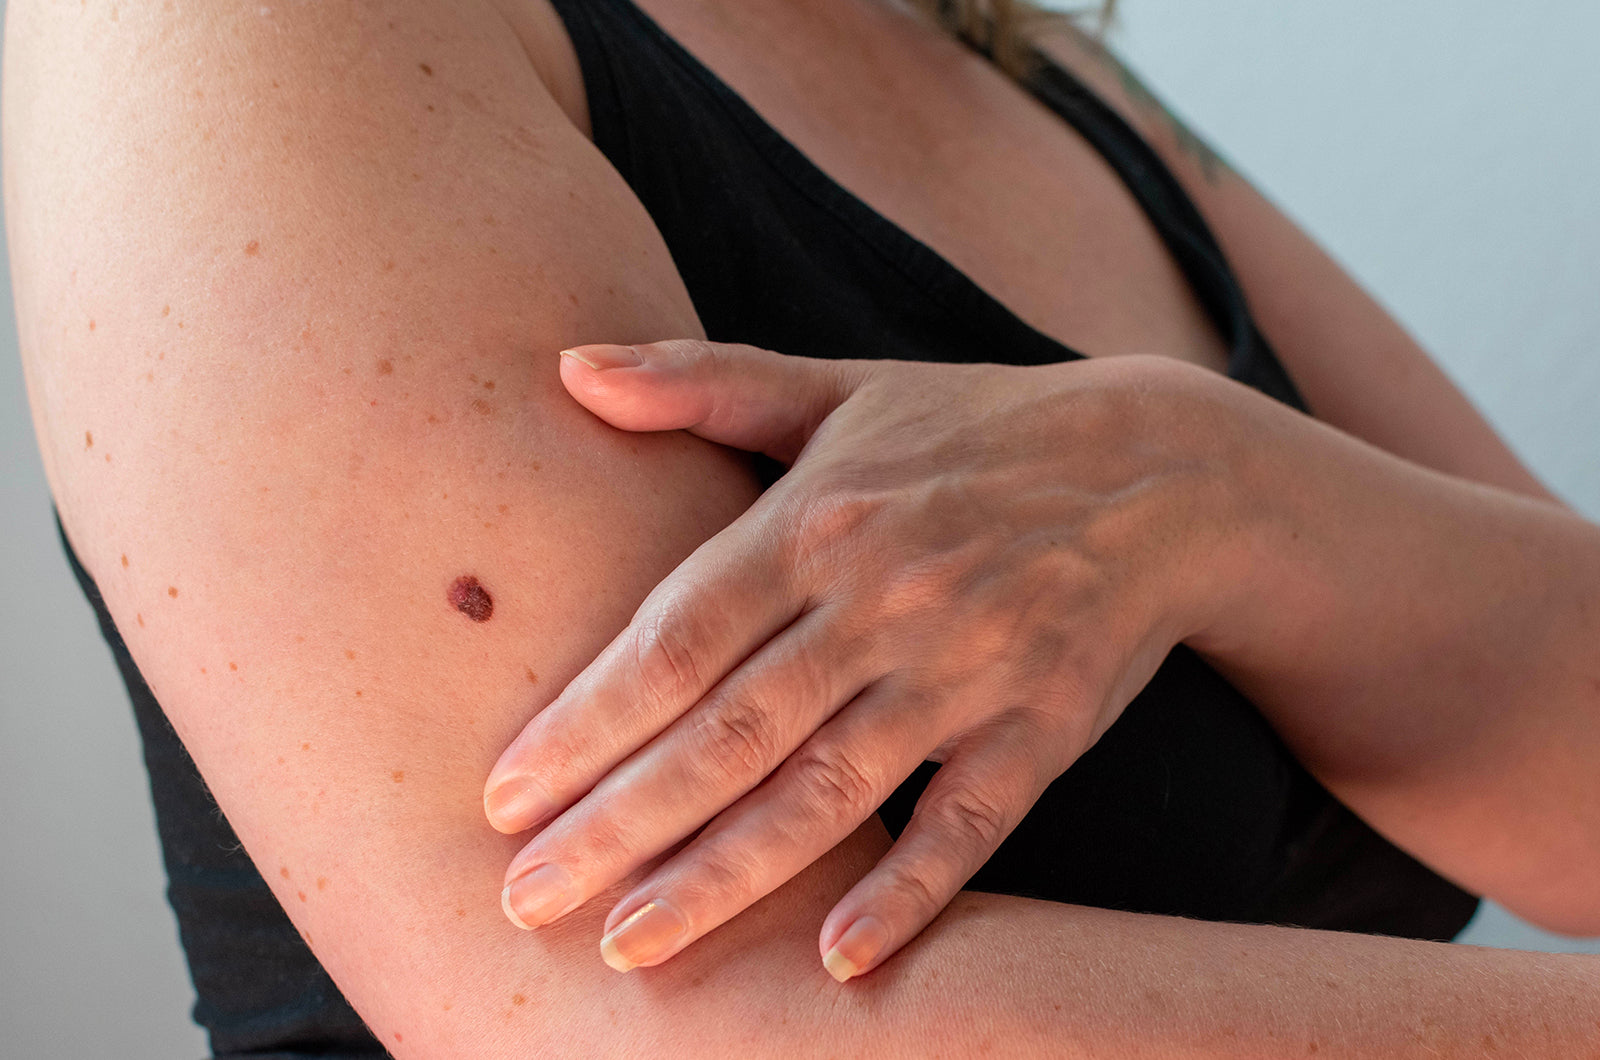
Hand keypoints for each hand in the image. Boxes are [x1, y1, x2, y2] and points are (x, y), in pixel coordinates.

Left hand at [485, 339, 1260, 979]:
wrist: (1161, 469)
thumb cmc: (972, 430)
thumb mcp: (839, 387)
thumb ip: (701, 382)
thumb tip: (566, 364)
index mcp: (819, 519)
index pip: (679, 636)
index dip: (588, 719)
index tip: (505, 792)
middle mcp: (885, 599)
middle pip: (732, 730)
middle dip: (620, 823)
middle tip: (524, 897)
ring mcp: (969, 669)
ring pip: (829, 791)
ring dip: (725, 878)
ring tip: (628, 945)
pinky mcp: (1042, 728)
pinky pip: (968, 824)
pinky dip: (909, 893)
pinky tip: (838, 961)